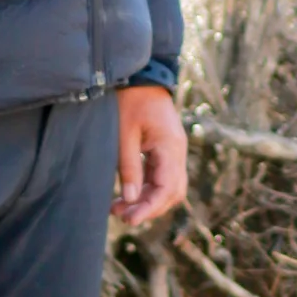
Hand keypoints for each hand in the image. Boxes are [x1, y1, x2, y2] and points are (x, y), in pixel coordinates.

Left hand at [114, 84, 186, 227]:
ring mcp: (174, 150)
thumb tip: (130, 200)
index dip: (149, 207)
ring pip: (169, 187)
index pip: (167, 188)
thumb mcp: (123, 134)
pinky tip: (127, 195)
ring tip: (119, 208)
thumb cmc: (130, 100)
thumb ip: (128, 168)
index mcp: (170, 146)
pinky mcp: (166, 149)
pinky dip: (147, 189)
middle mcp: (178, 151)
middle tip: (122, 216)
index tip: (130, 220)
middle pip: (173, 192)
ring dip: (147, 200)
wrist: (140, 76)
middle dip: (149, 208)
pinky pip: (162, 176)